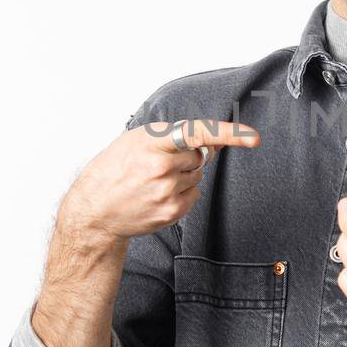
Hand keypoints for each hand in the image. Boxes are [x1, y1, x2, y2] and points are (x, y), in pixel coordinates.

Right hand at [57, 118, 260, 247]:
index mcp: (151, 144)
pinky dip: (182, 192)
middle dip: (188, 156)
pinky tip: (157, 194)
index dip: (228, 134)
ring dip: (183, 175)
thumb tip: (217, 140)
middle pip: (200, 156)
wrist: (93, 211)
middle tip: (160, 163)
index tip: (253, 137)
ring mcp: (167, 193)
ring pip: (197, 176)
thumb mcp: (137, 140)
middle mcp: (161, 168)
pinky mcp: (171, 212)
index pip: (197, 134)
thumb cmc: (114, 169)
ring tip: (152, 181)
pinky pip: (194, 195)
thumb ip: (177, 135)